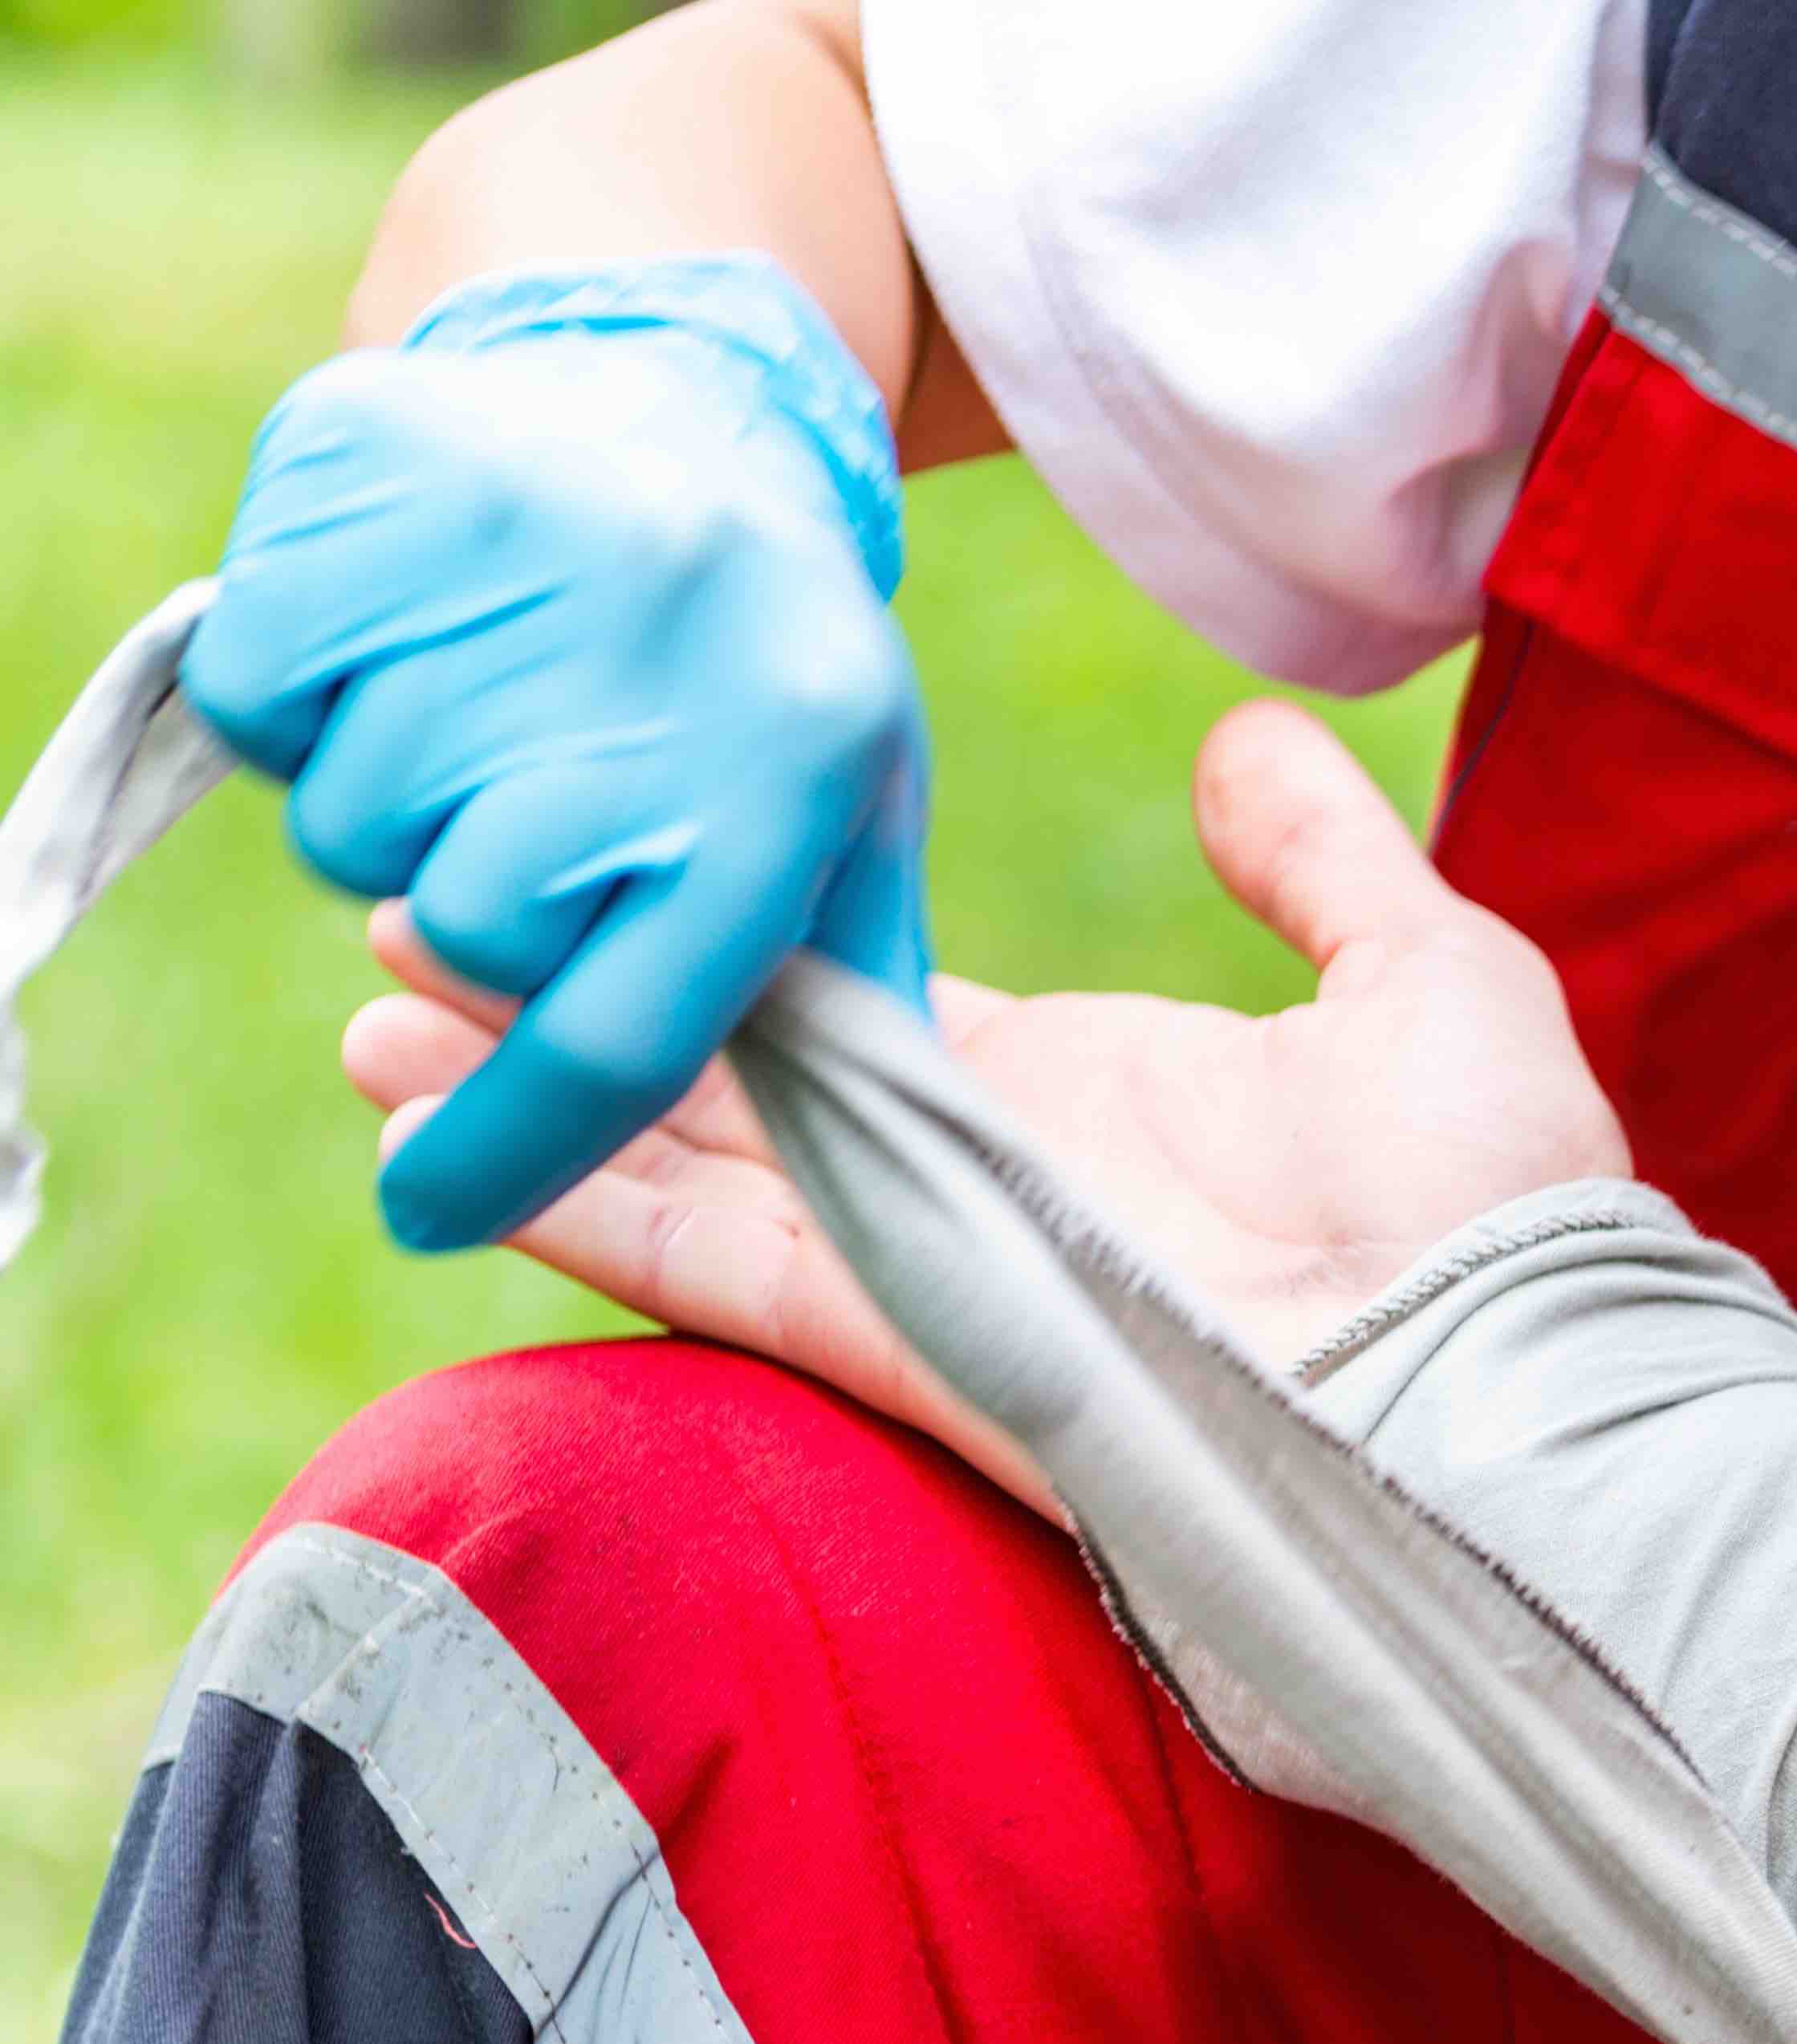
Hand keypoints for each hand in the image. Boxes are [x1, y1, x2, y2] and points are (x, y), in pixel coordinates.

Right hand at [191, 252, 927, 1252]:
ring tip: (484, 711)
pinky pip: (257, 699)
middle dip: (476, 917)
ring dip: (391, 804)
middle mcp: (650, 669)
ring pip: (347, 825)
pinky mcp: (365, 481)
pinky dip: (298, 702)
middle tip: (528, 821)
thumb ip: (843, 994)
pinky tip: (395, 644)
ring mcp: (502, 560)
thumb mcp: (852, 813)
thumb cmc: (760, 663)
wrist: (669, 394)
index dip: (519, 1152)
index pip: (626, 1035)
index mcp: (789, 776)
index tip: (426, 1210)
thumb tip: (851, 1175)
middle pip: (465, 932)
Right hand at [344, 698, 1630, 1517]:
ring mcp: (942, 1263)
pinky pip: (716, 1274)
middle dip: (581, 994)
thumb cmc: (1506, 1207)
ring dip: (531, 1087)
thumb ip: (1322, 859)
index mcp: (1091, 1092)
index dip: (735, 923)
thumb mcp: (1429, 977)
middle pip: (736, 1072)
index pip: (870, 997)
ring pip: (689, 1163)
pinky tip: (450, 1148)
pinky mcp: (913, 1345)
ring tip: (369, 1005)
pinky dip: (579, 1209)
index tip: (615, 841)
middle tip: (415, 904)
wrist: (1518, 1391)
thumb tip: (1244, 737)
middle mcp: (991, 1177)